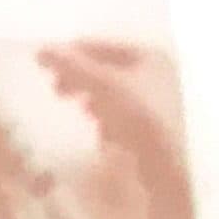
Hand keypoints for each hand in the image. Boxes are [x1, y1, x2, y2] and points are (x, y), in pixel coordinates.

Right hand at [39, 40, 198, 218]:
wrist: (176, 171)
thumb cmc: (143, 119)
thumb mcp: (104, 86)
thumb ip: (73, 67)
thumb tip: (41, 50)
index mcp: (151, 57)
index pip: (103, 47)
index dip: (72, 54)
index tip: (44, 66)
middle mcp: (161, 77)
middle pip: (110, 73)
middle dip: (83, 81)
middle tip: (57, 93)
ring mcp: (163, 107)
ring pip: (119, 98)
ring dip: (97, 104)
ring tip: (82, 114)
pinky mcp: (161, 135)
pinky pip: (129, 124)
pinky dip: (112, 126)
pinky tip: (104, 139)